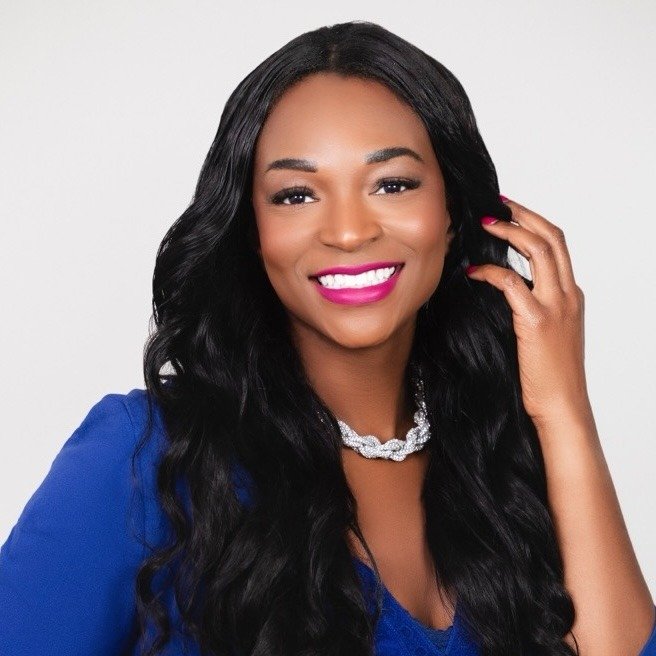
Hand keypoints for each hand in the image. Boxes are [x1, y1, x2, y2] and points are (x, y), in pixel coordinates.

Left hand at [465, 197, 591, 429]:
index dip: (535, 223)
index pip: (558, 246)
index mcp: (572, 296)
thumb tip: (507, 292)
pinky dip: (490, 271)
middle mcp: (569, 295)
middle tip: (498, 204)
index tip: (512, 212)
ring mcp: (556, 306)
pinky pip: (512, 283)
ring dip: (511, 231)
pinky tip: (472, 272)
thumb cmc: (549, 377)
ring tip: (485, 224)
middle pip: (553, 238)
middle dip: (525, 215)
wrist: (562, 406)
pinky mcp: (537, 321)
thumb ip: (534, 309)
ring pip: (539, 250)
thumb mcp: (548, 335)